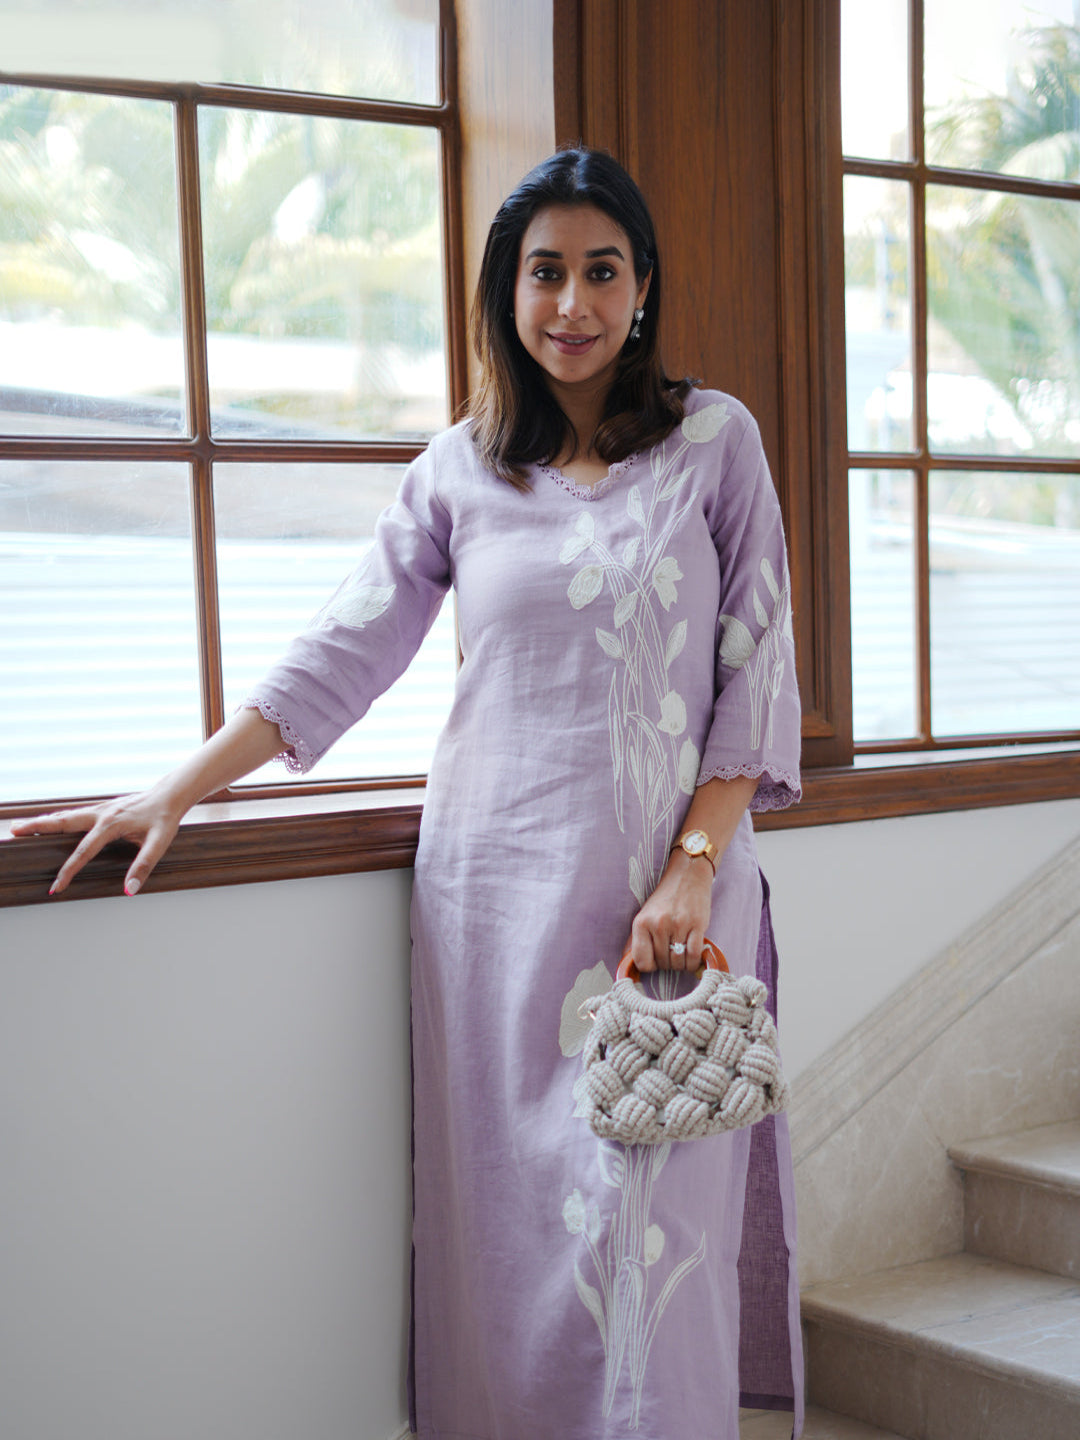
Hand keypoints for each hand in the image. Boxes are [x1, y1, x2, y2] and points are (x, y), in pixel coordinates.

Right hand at [10, 785, 184, 896]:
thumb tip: (129, 889)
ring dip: (43, 821)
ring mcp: (100, 808)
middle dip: (37, 828)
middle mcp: (101, 813)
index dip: (69, 870)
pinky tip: (49, 822)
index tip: (56, 887)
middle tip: (14, 832)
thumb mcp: (159, 843)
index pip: (84, 851)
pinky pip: (74, 813)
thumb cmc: (165, 818)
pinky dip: (57, 818)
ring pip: (66, 815)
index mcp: (112, 824)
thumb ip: (143, 866)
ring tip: (20, 827)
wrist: (171, 795)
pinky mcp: (103, 807)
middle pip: (63, 822)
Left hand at [627, 849, 713, 972]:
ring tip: (681, 955)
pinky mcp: (697, 925)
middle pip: (662, 963)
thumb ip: (637, 939)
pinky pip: (694, 955)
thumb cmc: (665, 899)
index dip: (650, 966)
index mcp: (641, 923)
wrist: (687, 876)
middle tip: (671, 954)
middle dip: (667, 964)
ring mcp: (678, 925)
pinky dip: (693, 962)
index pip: (641, 961)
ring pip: (678, 962)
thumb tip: (629, 963)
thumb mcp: (645, 915)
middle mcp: (658, 924)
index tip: (655, 961)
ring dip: (681, 965)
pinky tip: (692, 957)